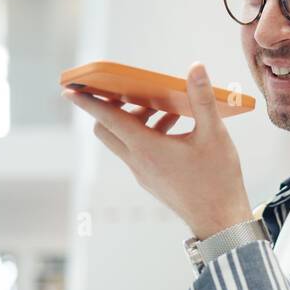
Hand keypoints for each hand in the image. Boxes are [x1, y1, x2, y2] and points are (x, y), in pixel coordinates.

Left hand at [64, 62, 254, 239]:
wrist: (220, 222)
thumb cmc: (218, 180)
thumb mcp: (214, 135)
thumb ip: (202, 99)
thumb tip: (196, 68)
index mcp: (147, 149)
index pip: (107, 120)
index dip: (87, 102)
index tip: (70, 90)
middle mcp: (138, 162)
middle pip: (106, 131)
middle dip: (113, 108)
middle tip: (134, 94)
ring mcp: (143, 174)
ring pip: (123, 142)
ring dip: (135, 121)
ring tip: (166, 110)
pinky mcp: (151, 181)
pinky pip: (137, 153)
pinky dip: (146, 136)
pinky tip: (175, 130)